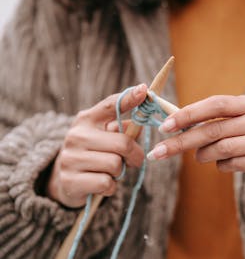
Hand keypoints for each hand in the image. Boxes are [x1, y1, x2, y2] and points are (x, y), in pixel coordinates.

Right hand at [47, 84, 147, 207]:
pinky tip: (102, 183)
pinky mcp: (70, 181)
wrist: (66, 181)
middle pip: (123, 143)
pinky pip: (106, 183)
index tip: (144, 90)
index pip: (111, 105)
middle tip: (134, 160)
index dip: (129, 98)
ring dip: (120, 172)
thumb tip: (139, 124)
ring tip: (111, 171)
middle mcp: (76, 135)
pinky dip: (111, 186)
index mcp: (87, 119)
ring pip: (115, 165)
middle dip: (135, 155)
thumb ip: (124, 128)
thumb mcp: (107, 136)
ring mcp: (70, 158)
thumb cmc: (97, 153)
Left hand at [148, 95, 244, 189]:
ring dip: (204, 155)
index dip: (189, 114)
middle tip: (160, 151)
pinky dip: (223, 166)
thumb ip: (223, 120)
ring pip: (223, 149)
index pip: (216, 104)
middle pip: (213, 129)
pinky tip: (224, 164)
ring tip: (200, 157)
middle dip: (182, 141)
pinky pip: (236, 165)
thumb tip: (182, 125)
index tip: (166, 125)